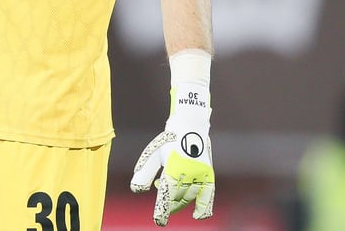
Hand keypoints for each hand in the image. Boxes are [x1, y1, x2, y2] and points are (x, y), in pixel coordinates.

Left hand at [131, 83, 214, 224]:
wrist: (189, 123)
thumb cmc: (168, 139)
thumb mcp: (153, 154)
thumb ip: (145, 173)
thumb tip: (136, 190)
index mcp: (172, 166)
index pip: (167, 194)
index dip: (162, 209)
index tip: (159, 221)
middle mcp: (187, 171)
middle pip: (178, 196)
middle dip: (170, 204)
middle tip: (164, 206)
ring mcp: (199, 172)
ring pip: (189, 195)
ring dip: (180, 201)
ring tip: (173, 198)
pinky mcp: (208, 171)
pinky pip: (208, 194)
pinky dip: (203, 206)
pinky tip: (198, 215)